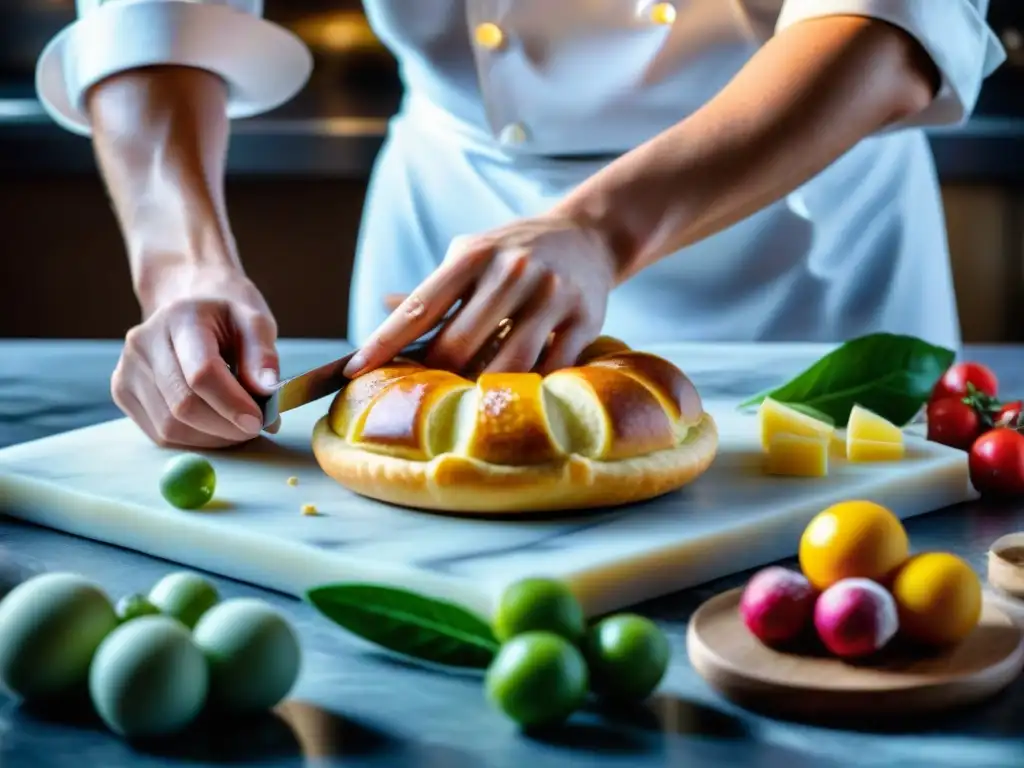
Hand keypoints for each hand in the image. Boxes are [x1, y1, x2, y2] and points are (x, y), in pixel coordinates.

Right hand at [111, 266, 280, 448]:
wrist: (188, 306)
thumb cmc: (227, 319)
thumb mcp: (255, 323)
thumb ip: (263, 356)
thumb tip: (267, 390)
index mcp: (180, 317)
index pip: (202, 373)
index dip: (232, 404)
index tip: (259, 421)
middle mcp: (144, 341)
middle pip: (183, 405)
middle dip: (224, 427)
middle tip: (254, 428)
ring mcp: (126, 367)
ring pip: (169, 426)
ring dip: (211, 438)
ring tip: (237, 427)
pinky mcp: (121, 390)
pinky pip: (158, 432)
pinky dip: (192, 440)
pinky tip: (213, 426)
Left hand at [347, 214, 619, 376]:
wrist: (587, 237)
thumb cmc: (514, 253)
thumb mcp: (472, 255)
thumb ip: (434, 289)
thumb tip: (382, 309)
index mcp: (474, 255)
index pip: (419, 306)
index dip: (384, 341)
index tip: (355, 369)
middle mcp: (512, 271)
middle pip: (458, 344)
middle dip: (437, 375)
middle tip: (429, 393)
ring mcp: (551, 294)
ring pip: (506, 362)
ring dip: (482, 389)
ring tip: (469, 401)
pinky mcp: (583, 318)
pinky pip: (549, 369)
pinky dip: (527, 389)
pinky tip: (515, 396)